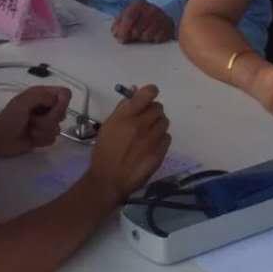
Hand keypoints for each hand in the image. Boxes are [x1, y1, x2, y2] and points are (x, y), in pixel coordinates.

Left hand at [0, 85, 72, 156]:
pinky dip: (40, 140)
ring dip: (42, 131)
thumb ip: (43, 96)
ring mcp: (46, 123)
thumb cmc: (10, 118)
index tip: (51, 109)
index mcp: (43, 95)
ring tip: (29, 129)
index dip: (62, 102)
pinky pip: (53, 139)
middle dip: (49, 119)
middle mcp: (47, 108)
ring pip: (58, 128)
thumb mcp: (24, 101)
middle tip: (32, 119)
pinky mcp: (44, 136)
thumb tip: (57, 101)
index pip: (65, 94)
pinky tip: (31, 138)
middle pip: (63, 113)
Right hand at [89, 84, 170, 202]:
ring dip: (157, 125)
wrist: (110, 179)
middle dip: (152, 111)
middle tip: (144, 120)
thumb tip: (136, 92)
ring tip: (147, 135)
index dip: (150, 92)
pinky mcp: (160, 152)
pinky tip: (151, 146)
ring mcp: (152, 139)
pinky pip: (167, 137)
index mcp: (126, 116)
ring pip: (164, 122)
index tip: (148, 97)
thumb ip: (123, 108)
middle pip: (158, 108)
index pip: (148, 93)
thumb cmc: (105, 151)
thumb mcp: (108, 125)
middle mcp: (141, 124)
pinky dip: (161, 139)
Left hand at [113, 0, 175, 43]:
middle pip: (136, 30)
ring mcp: (161, 18)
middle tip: (133, 35)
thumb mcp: (128, 13)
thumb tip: (116, 33)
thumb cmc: (141, 15)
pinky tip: (153, 33)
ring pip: (146, 36)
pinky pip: (156, 39)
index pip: (129, 17)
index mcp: (139, 4)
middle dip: (132, 36)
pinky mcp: (168, 28)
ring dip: (142, 38)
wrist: (162, 12)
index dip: (123, 30)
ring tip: (143, 32)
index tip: (120, 39)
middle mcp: (151, 10)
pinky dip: (153, 39)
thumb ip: (119, 22)